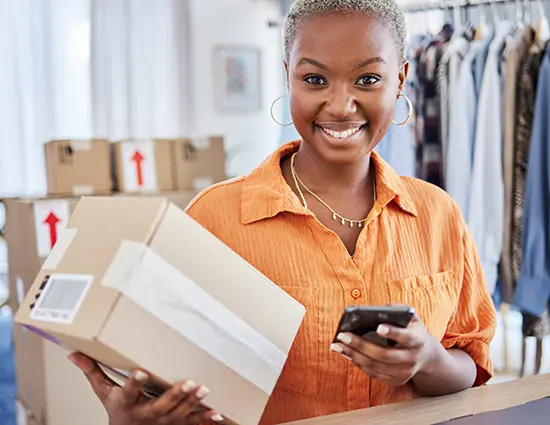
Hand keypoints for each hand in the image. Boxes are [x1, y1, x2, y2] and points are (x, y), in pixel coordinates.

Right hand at [68, 352, 222, 424]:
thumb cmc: (118, 414)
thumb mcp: (104, 394)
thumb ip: (93, 373)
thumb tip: (74, 354)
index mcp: (127, 404)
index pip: (129, 392)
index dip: (135, 382)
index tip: (141, 371)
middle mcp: (146, 415)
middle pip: (161, 405)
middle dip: (175, 395)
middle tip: (188, 382)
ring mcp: (162, 424)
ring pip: (179, 414)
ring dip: (193, 404)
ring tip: (204, 390)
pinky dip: (205, 420)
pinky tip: (216, 414)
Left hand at [330, 315, 440, 386]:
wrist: (426, 356)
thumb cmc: (412, 331)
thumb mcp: (411, 319)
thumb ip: (397, 311)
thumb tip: (378, 310)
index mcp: (417, 340)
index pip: (405, 337)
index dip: (392, 332)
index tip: (378, 327)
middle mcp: (411, 359)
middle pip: (384, 354)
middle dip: (360, 345)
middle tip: (342, 335)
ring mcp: (404, 373)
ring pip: (375, 366)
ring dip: (353, 355)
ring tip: (337, 345)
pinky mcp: (395, 380)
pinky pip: (373, 373)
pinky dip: (358, 363)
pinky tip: (346, 353)